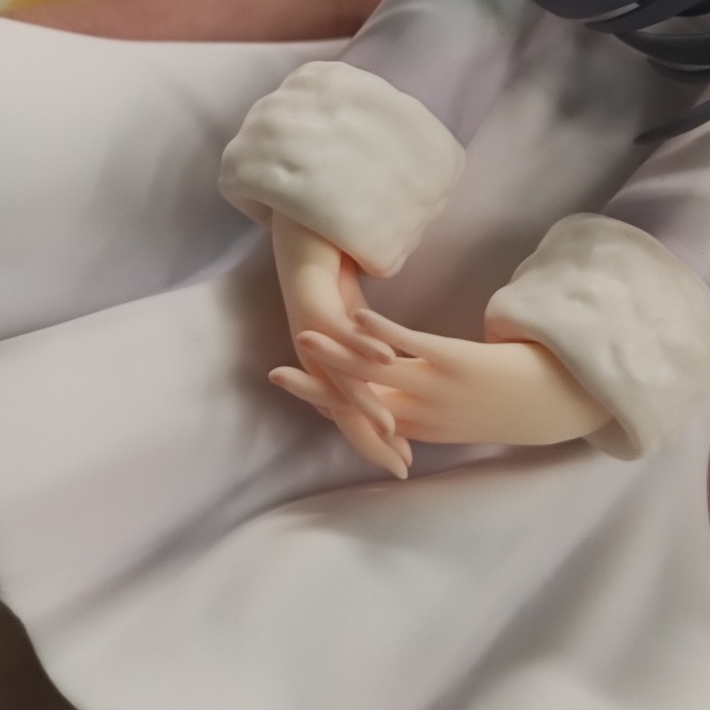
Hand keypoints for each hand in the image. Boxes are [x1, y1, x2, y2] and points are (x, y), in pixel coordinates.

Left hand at [268, 215, 413, 480]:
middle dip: (374, 439)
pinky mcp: (316, 314)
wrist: (304, 244)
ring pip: (342, 380)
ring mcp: (315, 342)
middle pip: (347, 412)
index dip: (380, 442)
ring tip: (392, 426)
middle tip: (401, 465)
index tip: (406, 465)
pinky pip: (341, 336)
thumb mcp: (359, 329)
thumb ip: (372, 355)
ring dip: (367, 402)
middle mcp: (318, 364)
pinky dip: (362, 349)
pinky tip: (386, 359)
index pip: (358, 418)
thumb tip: (392, 378)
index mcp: (330, 371)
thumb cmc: (334, 286)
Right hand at [285, 311, 610, 448]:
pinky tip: (361, 317)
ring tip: (310, 335)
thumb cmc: (505, 401)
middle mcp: (422, 414)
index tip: (287, 383)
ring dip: (339, 355)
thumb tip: (393, 392)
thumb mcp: (456, 413)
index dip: (320, 400)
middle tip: (279, 370)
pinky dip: (384, 334)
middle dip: (317, 384)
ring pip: (378, 374)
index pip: (357, 415)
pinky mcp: (459, 364)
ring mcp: (439, 388)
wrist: (556, 403)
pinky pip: (414, 348)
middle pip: (358, 400)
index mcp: (418, 425)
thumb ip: (422, 404)